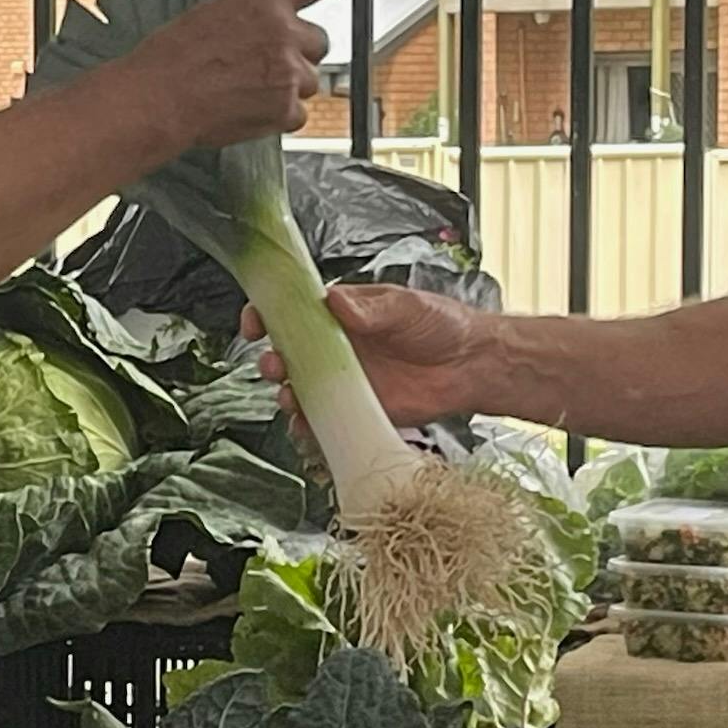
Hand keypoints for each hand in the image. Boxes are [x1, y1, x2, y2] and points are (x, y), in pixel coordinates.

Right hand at [127, 0, 375, 149]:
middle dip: (298, 55)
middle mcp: (284, 32)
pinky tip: (247, 112)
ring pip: (308, 82)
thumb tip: (265, 34)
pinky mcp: (287, 108)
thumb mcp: (212, 16)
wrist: (159, 98)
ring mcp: (290, 71)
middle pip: (318, 44)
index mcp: (264, 1)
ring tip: (244, 92)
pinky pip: (297, 114)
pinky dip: (278, 117)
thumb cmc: (171, 58)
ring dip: (286, 87)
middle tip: (265, 68)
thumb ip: (251, 19)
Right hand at [245, 280, 493, 429]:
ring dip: (287, 394)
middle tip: (276, 365)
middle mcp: (335, 348)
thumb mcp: (405, 307)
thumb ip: (369, 308)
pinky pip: (323, 420)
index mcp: (340, 315)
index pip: (292, 312)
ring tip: (291, 397)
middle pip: (287, 354)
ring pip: (299, 389)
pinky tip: (309, 425)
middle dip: (273, 360)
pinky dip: (309, 426)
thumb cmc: (441, 325)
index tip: (256, 322)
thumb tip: (333, 300)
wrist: (471, 365)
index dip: (267, 315)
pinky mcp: (357, 410)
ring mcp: (344, 381)